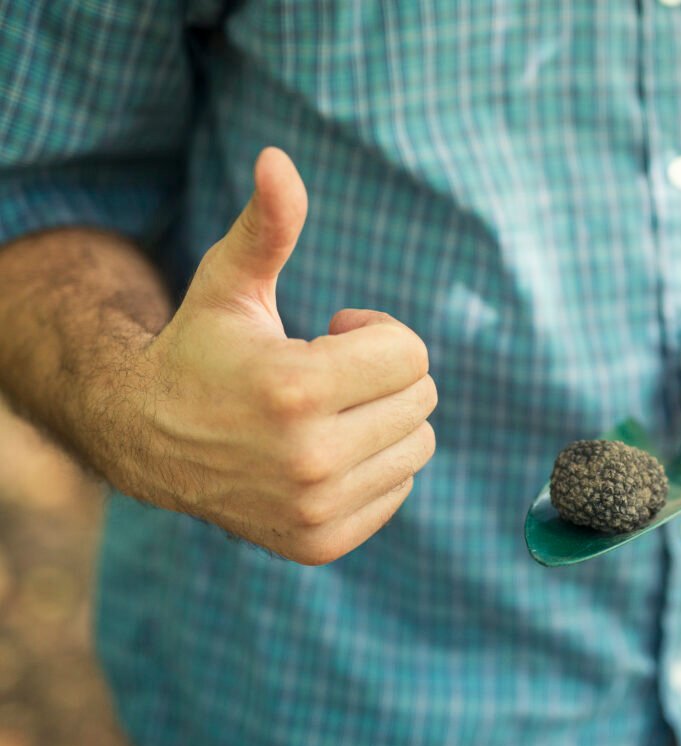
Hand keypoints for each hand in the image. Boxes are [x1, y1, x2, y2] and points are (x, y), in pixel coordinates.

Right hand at [111, 148, 435, 564]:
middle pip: (421, 398)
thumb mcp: (230, 283)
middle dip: (386, 372)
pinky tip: (326, 451)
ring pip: (419, 444)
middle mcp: (310, 458)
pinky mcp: (322, 542)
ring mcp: (316, 508)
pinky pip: (401, 488)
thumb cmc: (201, 349)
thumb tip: (279, 158)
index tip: (333, 333)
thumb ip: (267, 226)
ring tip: (329, 410)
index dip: (377, 334)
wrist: (148, 439)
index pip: (411, 354)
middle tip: (329, 372)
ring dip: (388, 417)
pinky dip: (378, 463)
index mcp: (295, 390)